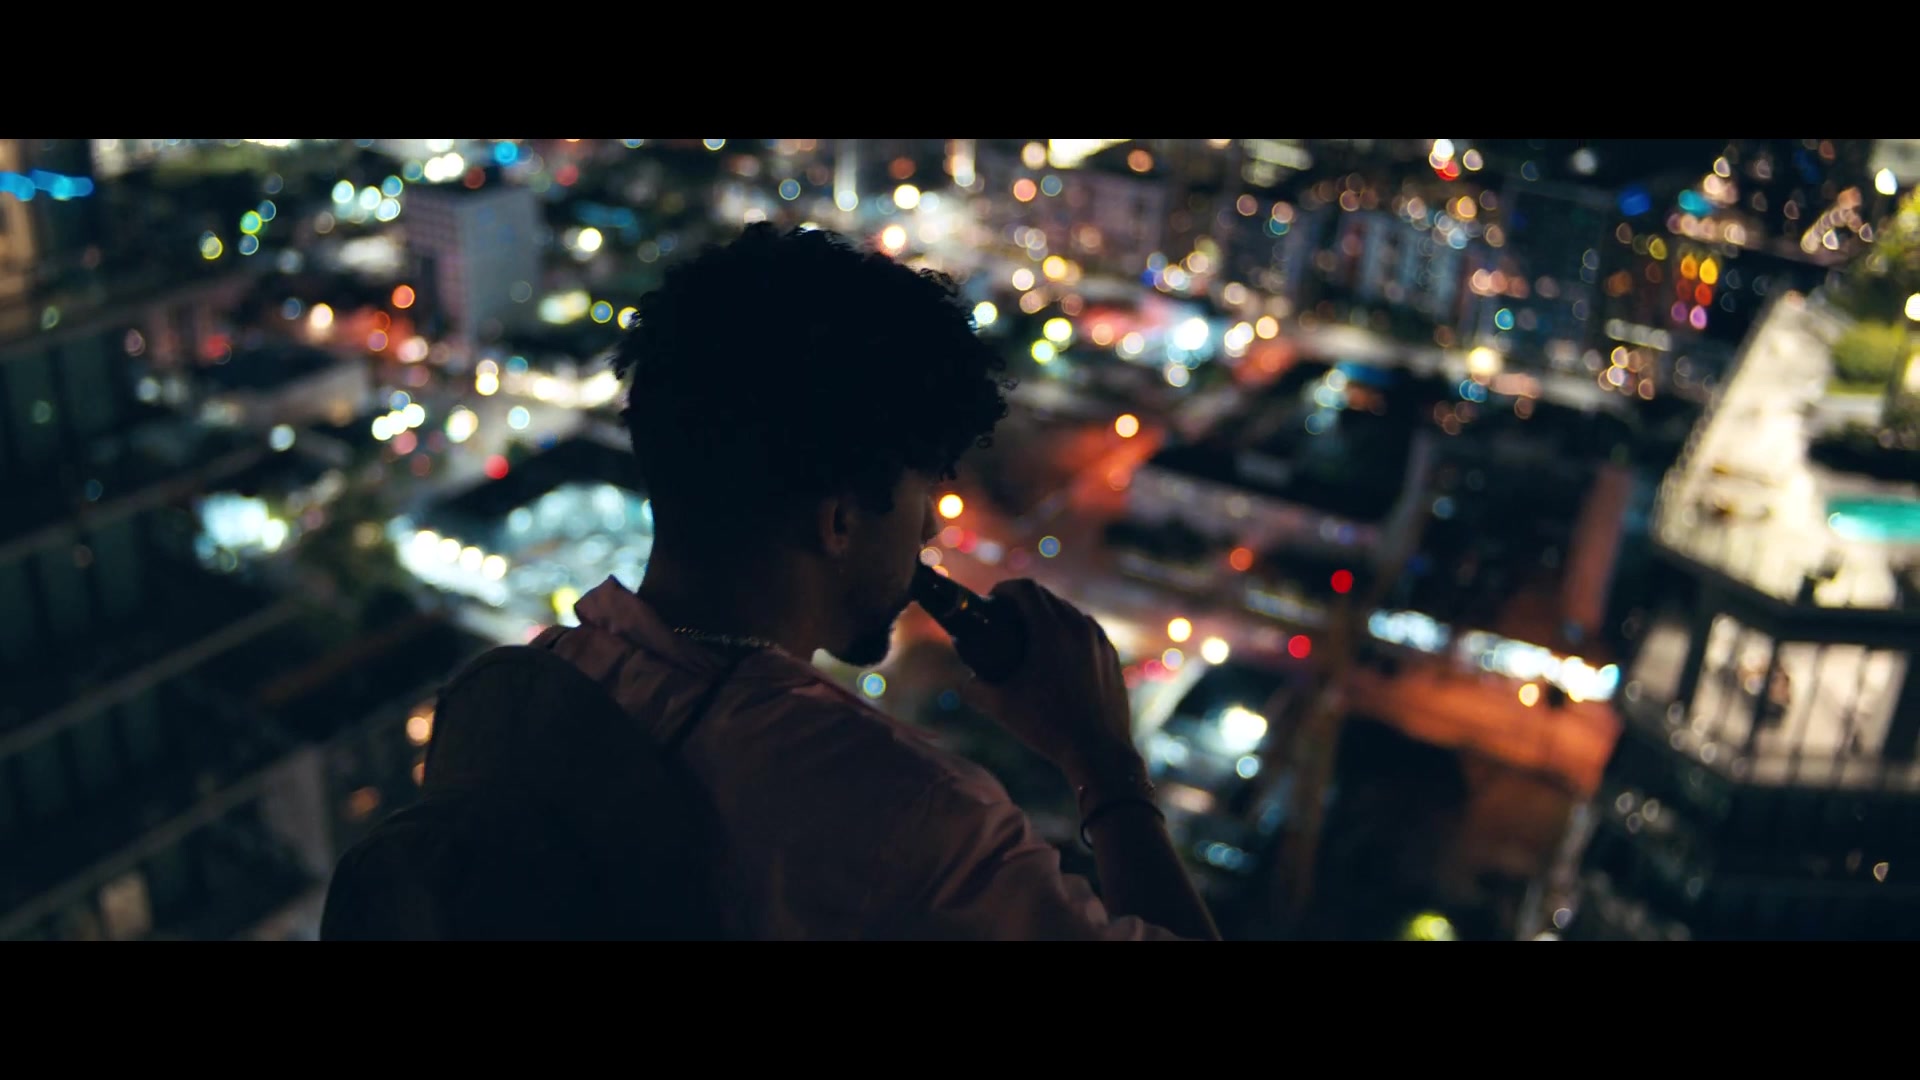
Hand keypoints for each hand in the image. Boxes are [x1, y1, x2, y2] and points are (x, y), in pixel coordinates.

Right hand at [960, 578, 1139, 782]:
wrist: (1098, 752)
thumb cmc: (1048, 728)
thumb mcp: (1001, 707)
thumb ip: (974, 689)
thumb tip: (962, 680)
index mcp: (1052, 631)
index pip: (1026, 590)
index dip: (1004, 589)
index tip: (991, 599)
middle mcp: (1079, 628)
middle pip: (1047, 597)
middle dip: (1023, 601)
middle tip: (1005, 618)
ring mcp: (1099, 640)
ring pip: (1069, 612)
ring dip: (1047, 614)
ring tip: (1031, 634)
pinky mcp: (1110, 655)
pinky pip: (1086, 630)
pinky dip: (1068, 630)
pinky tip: (1058, 652)